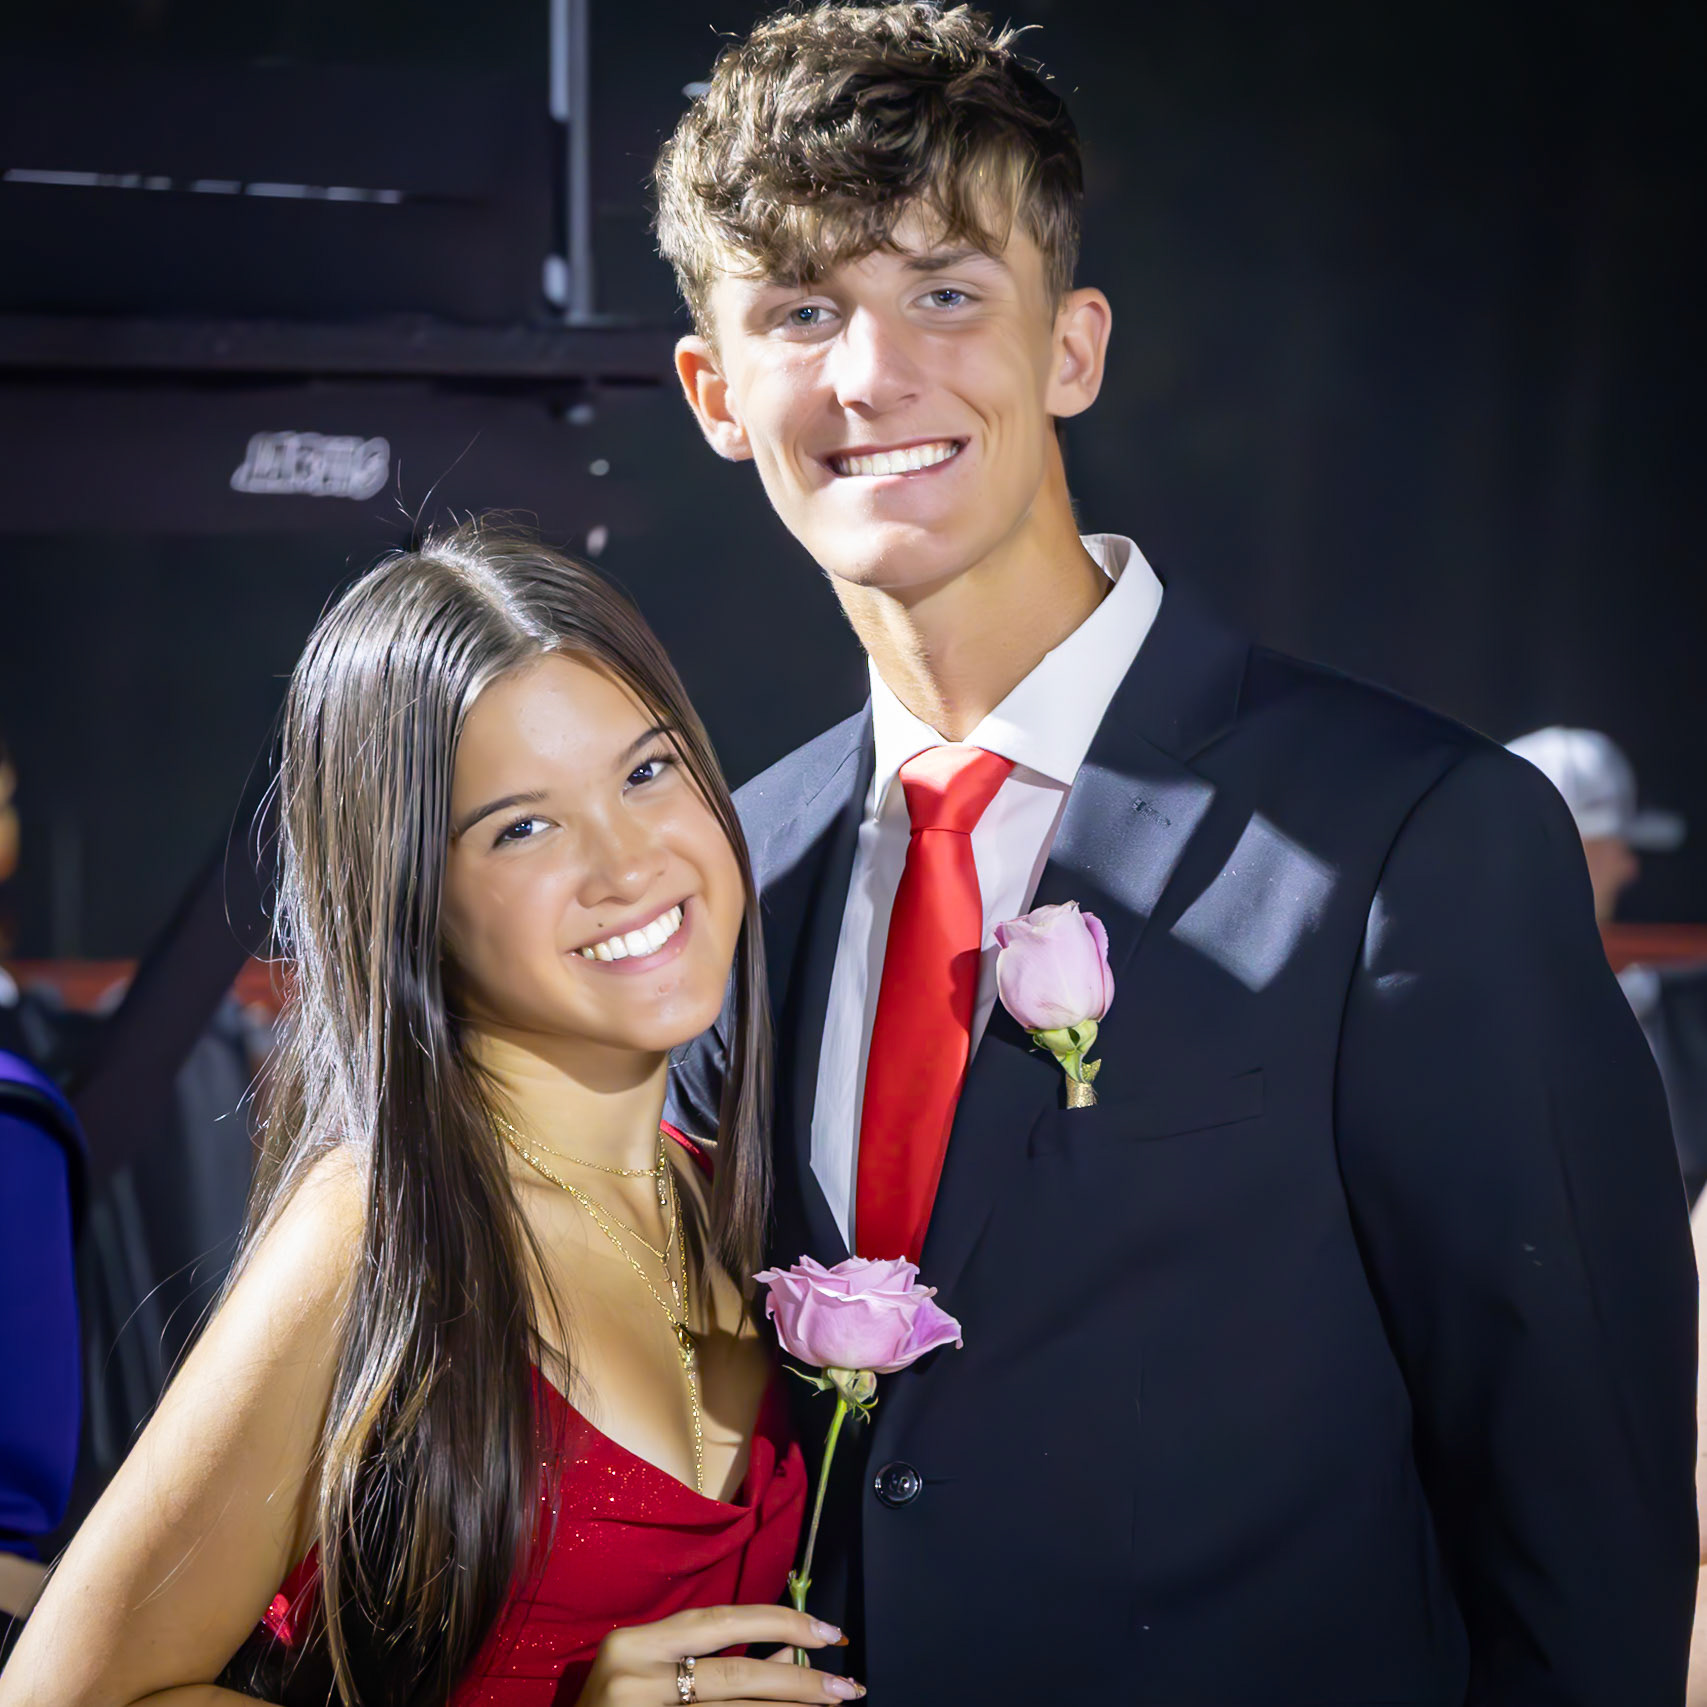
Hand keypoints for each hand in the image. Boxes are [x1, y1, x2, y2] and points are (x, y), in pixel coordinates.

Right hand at [575, 1604, 864, 1704]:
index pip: (720, 1621)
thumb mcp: (651, 1675)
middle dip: (799, 1681)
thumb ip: (713, 1661)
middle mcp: (634, 1677)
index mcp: (634, 1643)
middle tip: (846, 1685)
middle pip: (735, 1674)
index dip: (779, 1623)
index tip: (826, 1633)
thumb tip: (787, 1658)